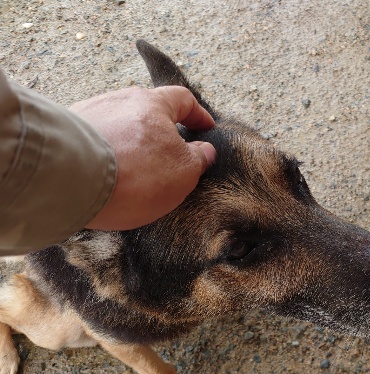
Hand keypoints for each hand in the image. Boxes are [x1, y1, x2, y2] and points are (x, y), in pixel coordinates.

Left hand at [69, 86, 215, 230]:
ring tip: (134, 171)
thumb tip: (204, 151)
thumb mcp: (183, 171)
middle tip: (167, 155)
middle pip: (147, 112)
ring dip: (130, 145)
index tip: (205, 128)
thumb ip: (198, 159)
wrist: (70, 179)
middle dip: (160, 133)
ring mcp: (89, 114)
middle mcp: (118, 100)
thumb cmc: (135, 173)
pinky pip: (95, 141)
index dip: (197, 115)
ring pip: (119, 126)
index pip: (182, 99)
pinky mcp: (65, 132)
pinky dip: (106, 155)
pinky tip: (107, 176)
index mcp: (152, 104)